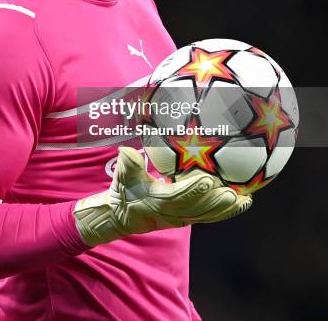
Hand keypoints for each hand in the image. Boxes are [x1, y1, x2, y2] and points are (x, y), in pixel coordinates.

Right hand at [74, 147, 251, 245]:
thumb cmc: (125, 191)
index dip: (191, 190)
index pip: (176, 196)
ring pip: (207, 215)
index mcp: (156, 200)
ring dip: (225, 209)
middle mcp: (172, 212)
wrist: (124, 214)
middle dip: (214, 202)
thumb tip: (126, 151)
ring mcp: (182, 217)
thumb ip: (128, 165)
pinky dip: (227, 212)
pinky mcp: (189, 217)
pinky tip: (243, 203)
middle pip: (197, 208)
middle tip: (231, 193)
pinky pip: (210, 216)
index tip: (206, 180)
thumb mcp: (123, 177)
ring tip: (244, 200)